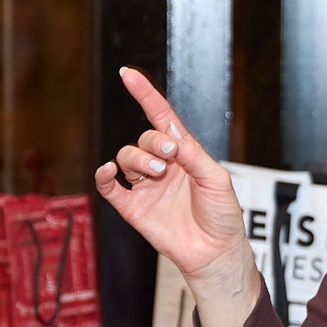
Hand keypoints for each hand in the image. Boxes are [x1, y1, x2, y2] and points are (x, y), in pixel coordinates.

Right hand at [94, 68, 257, 322]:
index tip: (128, 74)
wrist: (215, 252)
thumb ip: (192, 153)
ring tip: (157, 173)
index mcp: (184, 153)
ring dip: (138, 159)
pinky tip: (108, 171)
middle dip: (153, 142)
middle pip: (144, 139)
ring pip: (126, 158)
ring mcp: (146, 186)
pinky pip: (110, 187)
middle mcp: (162, 166)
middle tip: (170, 157)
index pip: (161, 117)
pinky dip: (104, 176)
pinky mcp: (133, 207)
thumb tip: (169, 130)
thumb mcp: (215, 178)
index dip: (145, 95)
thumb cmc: (222, 214)